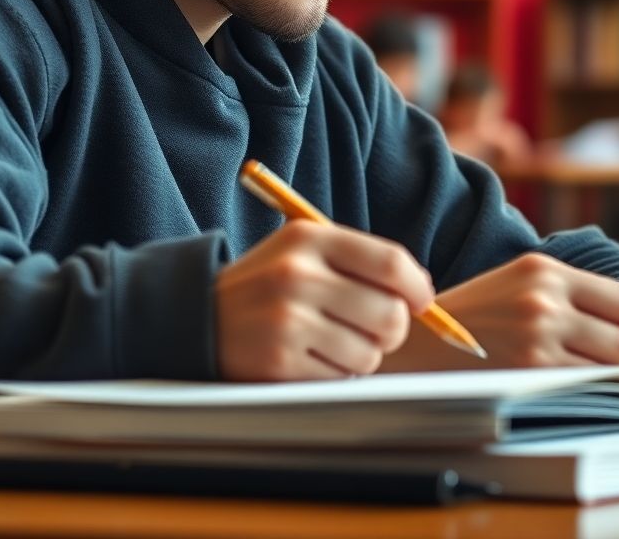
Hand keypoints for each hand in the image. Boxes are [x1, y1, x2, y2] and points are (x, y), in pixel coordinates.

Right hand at [215, 219, 433, 380]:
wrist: (195, 316)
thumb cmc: (269, 284)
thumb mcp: (304, 251)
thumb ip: (361, 262)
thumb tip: (423, 293)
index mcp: (309, 238)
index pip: (391, 263)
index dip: (418, 288)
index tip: (422, 301)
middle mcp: (297, 275)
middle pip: (389, 314)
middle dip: (392, 329)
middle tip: (374, 328)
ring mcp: (286, 321)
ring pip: (369, 354)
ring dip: (361, 355)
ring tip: (331, 341)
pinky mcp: (277, 363)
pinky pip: (339, 380)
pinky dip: (334, 375)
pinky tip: (308, 358)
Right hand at [381, 253, 618, 379]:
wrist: (411, 346)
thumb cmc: (466, 324)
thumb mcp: (512, 286)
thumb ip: (562, 297)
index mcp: (543, 270)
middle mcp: (544, 295)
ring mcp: (536, 331)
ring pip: (618, 361)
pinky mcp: (527, 367)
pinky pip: (590, 386)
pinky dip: (615, 401)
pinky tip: (618, 412)